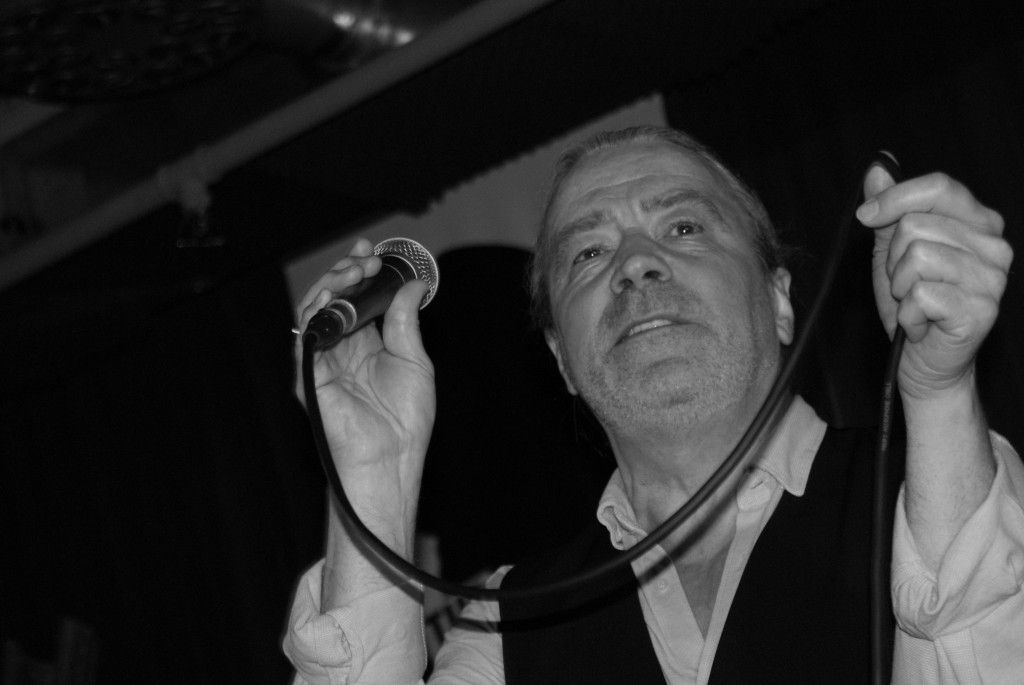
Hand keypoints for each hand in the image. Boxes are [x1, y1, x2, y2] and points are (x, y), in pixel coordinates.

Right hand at [294, 237, 434, 553]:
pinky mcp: (309, 376)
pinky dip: (316, 313)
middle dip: (346, 272)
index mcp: (368, 344)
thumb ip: (405, 322)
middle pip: (335, 299)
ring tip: (354, 271)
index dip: (363, 273)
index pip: (358, 298)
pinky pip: (305, 337)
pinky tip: (334, 296)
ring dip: (332, 285)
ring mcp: (323, 361)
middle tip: (365, 260)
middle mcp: (342, 349)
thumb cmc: (404, 420)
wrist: (391, 457)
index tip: (375, 252)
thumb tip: (413, 286)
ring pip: (315, 311)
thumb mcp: (415, 361)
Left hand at [857, 167, 1012, 400]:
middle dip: (894, 259)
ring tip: (913, 304)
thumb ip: (889, 212)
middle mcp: (994, 247)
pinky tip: (921, 324)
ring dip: (900, 288)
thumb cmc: (913, 305)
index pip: (939, 186)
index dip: (895, 198)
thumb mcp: (893, 253)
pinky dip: (907, 314)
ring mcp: (991, 279)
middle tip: (905, 285)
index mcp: (979, 223)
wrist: (926, 362)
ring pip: (916, 257)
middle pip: (917, 225)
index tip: (866, 216)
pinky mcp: (980, 309)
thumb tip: (877, 169)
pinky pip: (919, 294)